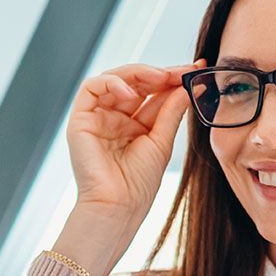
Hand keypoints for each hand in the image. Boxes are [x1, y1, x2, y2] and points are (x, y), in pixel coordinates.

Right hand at [64, 60, 200, 220]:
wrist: (118, 206)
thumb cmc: (138, 184)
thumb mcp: (162, 141)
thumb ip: (171, 112)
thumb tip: (185, 86)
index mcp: (134, 126)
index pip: (152, 93)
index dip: (172, 79)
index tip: (195, 70)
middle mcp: (114, 118)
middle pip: (134, 82)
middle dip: (159, 73)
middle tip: (180, 71)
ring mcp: (96, 117)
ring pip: (114, 79)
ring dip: (138, 73)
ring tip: (160, 77)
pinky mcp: (80, 119)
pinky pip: (91, 87)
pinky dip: (112, 83)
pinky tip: (132, 92)